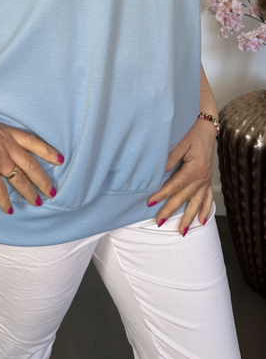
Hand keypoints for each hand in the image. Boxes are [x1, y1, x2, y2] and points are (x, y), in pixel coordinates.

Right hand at [0, 112, 63, 213]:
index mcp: (7, 133)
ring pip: (20, 179)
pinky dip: (4, 200)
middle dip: (43, 179)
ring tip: (38, 202)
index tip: (59, 159)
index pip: (33, 142)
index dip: (48, 151)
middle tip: (52, 191)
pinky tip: (9, 209)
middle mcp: (7, 146)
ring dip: (30, 192)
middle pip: (31, 164)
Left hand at [146, 117, 216, 234]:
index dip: (162, 195)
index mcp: (194, 169)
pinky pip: (208, 198)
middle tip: (159, 222)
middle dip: (171, 210)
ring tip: (181, 231)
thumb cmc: (192, 132)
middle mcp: (201, 178)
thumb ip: (170, 158)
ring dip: (189, 217)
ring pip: (197, 202)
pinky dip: (205, 210)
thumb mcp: (180, 143)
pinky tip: (202, 221)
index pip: (174, 186)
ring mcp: (206, 180)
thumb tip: (158, 172)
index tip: (150, 203)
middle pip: (184, 197)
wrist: (207, 127)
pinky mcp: (208, 180)